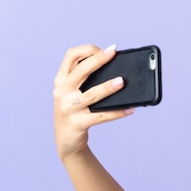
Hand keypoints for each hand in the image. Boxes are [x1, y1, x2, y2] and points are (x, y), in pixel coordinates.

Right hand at [53, 44, 131, 159]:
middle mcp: (62, 92)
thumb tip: (116, 71)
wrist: (65, 140)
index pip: (70, 56)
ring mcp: (69, 108)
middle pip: (80, 71)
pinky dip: (117, 112)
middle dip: (97, 59)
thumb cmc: (74, 112)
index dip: (86, 50)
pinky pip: (102, 116)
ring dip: (108, 87)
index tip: (103, 50)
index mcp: (61, 81)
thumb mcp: (73, 93)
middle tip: (113, 52)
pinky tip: (130, 109)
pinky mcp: (78, 123)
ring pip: (91, 95)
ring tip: (122, 81)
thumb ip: (85, 81)